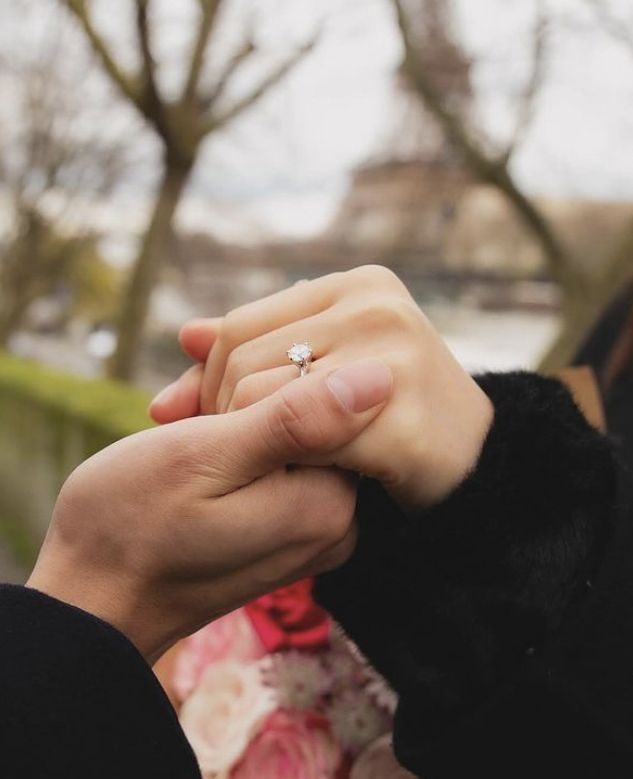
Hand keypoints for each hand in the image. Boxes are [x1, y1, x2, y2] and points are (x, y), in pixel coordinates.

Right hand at [28, 359, 391, 662]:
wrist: (92, 602)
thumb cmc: (131, 526)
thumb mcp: (207, 456)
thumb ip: (298, 418)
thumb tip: (386, 375)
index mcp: (328, 504)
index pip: (332, 397)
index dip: (264, 376)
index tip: (204, 401)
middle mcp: (334, 523)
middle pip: (310, 415)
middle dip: (242, 396)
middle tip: (180, 411)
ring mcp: (309, 531)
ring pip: (285, 431)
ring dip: (229, 416)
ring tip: (175, 430)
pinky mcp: (283, 530)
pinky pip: (271, 463)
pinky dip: (230, 443)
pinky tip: (187, 443)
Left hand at [151, 266, 492, 507]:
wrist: (474, 464)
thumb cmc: (390, 414)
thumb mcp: (326, 364)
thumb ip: (256, 347)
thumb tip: (184, 335)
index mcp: (356, 285)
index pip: (238, 326)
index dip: (209, 378)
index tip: (211, 421)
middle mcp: (374, 307)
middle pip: (241, 359)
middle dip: (220, 412)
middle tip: (232, 452)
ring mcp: (390, 354)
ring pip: (260, 396)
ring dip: (249, 441)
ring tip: (265, 463)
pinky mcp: (398, 410)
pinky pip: (300, 438)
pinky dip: (286, 464)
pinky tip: (297, 480)